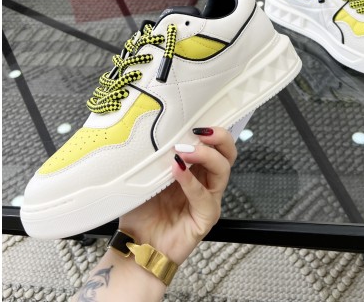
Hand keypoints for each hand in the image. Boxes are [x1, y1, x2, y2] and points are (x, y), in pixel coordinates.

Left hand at [118, 126, 236, 264]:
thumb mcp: (147, 174)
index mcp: (196, 167)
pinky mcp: (206, 218)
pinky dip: (192, 182)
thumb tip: (157, 130)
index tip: (196, 119)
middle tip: (199, 132)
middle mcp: (206, 181)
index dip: (212, 130)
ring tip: (183, 151)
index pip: (215, 143)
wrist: (136, 244)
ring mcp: (208, 199)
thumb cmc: (142, 209)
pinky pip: (205, 197)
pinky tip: (177, 171)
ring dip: (204, 156)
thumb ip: (157, 155)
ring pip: (222, 170)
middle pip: (227, 153)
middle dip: (219, 138)